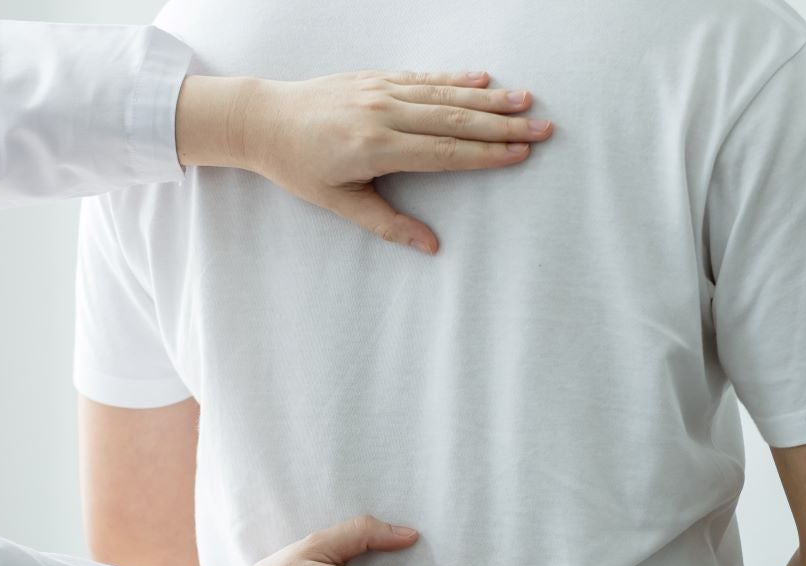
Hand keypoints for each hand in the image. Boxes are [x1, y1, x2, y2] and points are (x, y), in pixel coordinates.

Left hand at [175, 71, 553, 253]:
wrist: (263, 120)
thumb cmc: (298, 167)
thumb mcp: (338, 204)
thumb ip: (387, 224)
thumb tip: (431, 247)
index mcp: (375, 148)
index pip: (444, 152)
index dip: (485, 154)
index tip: (520, 154)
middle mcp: (382, 114)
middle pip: (454, 120)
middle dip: (502, 125)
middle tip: (543, 128)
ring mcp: (379, 91)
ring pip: (444, 95)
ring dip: (488, 99)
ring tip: (526, 101)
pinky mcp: (375, 77)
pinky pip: (423, 77)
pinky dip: (455, 79)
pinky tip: (484, 79)